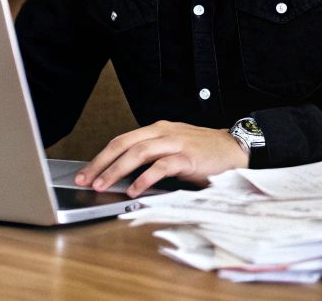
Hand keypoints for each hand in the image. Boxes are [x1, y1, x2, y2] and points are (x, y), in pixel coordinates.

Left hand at [79, 120, 247, 196]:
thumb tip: (123, 174)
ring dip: (117, 170)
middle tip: (85, 180)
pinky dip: (145, 178)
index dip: (101, 157)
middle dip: (101, 163)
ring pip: (138, 153)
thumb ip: (151, 156)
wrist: (235, 149)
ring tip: (103, 185)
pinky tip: (134, 190)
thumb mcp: (173, 149)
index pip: (121, 140)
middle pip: (123, 144)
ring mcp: (176, 143)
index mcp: (157, 129)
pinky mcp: (188, 157)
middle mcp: (163, 132)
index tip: (85, 173)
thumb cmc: (204, 153)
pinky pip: (161, 166)